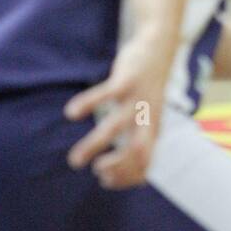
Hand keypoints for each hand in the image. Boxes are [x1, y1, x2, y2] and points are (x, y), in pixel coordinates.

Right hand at [64, 28, 174, 188]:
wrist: (160, 48)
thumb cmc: (149, 88)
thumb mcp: (149, 114)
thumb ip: (140, 136)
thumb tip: (128, 164)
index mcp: (153, 128)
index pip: (146, 162)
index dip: (127, 177)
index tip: (105, 181)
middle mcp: (148, 116)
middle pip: (138, 149)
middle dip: (118, 166)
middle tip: (96, 172)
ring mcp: (138, 98)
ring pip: (115, 126)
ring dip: (95, 146)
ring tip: (75, 160)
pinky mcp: (127, 79)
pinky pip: (107, 94)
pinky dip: (88, 103)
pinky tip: (70, 113)